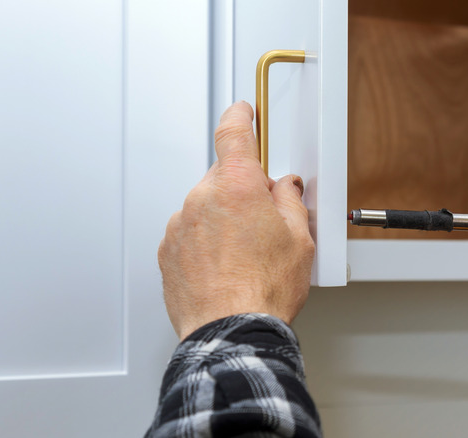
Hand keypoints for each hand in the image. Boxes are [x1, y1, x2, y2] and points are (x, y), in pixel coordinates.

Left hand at [158, 101, 314, 339]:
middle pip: (224, 177)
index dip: (240, 116)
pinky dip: (206, 241)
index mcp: (237, 186)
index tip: (243, 110)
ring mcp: (181, 225)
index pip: (234, 133)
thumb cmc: (263, 291)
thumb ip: (290, 201)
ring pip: (207, 206)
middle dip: (244, 191)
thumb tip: (285, 189)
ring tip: (245, 256)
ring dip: (224, 219)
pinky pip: (190, 232)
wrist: (232, 332)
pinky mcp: (169, 250)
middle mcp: (202, 199)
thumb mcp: (299, 239)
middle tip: (265, 223)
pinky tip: (226, 267)